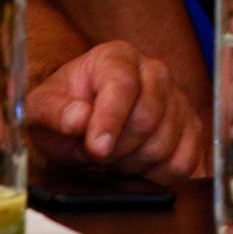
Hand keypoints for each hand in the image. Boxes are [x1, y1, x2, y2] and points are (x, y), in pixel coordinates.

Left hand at [25, 40, 205, 183]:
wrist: (85, 119)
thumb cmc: (65, 109)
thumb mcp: (41, 107)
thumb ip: (54, 111)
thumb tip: (78, 119)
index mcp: (117, 58)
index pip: (123, 85)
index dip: (110, 120)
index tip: (96, 148)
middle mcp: (155, 72)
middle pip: (147, 119)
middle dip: (115, 150)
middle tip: (94, 155)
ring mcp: (178, 99)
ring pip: (164, 144)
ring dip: (131, 164)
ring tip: (112, 158)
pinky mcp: (191, 127)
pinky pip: (184, 161)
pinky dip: (157, 175)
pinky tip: (136, 168)